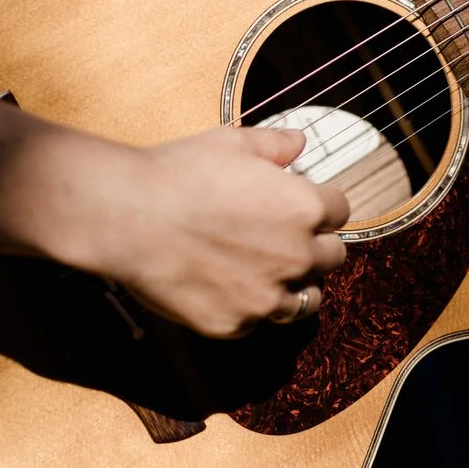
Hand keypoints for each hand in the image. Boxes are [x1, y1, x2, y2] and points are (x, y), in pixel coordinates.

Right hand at [40, 126, 349, 337]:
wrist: (126, 216)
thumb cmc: (178, 173)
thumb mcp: (232, 143)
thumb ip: (275, 145)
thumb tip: (298, 143)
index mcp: (304, 208)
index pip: (341, 211)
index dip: (321, 205)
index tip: (301, 204)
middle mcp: (296, 256)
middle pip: (332, 258)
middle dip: (313, 244)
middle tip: (282, 236)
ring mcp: (266, 297)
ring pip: (306, 300)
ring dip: (294, 285)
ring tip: (265, 270)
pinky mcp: (234, 324)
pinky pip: (258, 321)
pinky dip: (249, 307)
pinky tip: (224, 285)